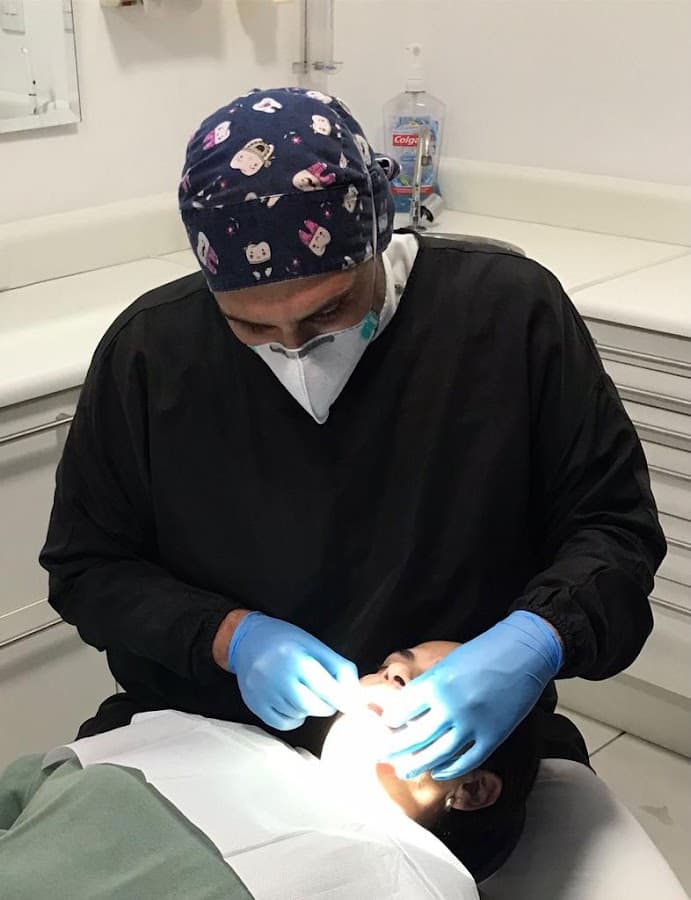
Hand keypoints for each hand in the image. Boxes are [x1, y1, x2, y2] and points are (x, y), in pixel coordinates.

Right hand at [228, 612, 359, 730]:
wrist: (248, 639)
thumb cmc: (287, 641)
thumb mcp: (316, 647)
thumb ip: (340, 669)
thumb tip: (357, 696)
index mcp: (297, 658)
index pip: (328, 689)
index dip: (344, 700)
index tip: (355, 707)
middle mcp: (278, 676)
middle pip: (315, 707)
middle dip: (327, 704)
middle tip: (326, 694)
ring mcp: (264, 692)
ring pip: (300, 715)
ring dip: (308, 708)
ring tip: (302, 689)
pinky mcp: (255, 705)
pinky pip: (284, 723)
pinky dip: (293, 717)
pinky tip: (291, 701)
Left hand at [381, 611, 562, 779]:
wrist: (523, 652)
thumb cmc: (483, 653)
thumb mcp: (448, 663)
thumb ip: (429, 686)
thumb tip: (406, 709)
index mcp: (436, 683)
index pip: (402, 710)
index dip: (389, 721)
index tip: (383, 727)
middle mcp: (451, 706)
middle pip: (414, 737)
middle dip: (394, 749)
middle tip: (382, 756)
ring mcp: (472, 724)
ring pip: (437, 755)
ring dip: (418, 765)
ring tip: (404, 771)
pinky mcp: (492, 737)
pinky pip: (466, 761)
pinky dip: (449, 770)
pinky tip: (438, 772)